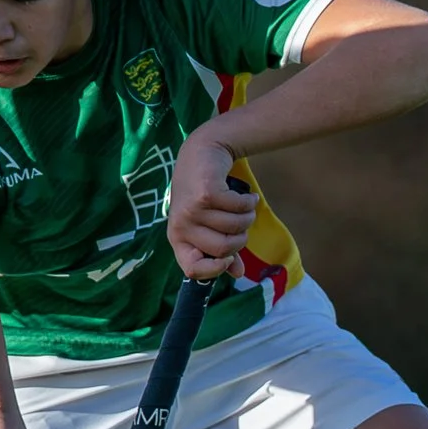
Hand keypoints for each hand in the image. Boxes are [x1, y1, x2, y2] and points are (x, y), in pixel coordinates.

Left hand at [167, 129, 255, 280]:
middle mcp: (181, 226)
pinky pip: (239, 208)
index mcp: (178, 239)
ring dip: (247, 216)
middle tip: (242, 223)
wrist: (201, 154)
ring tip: (244, 206)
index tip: (229, 258)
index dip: (214, 269)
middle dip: (241, 238)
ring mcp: (192, 210)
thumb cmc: (204, 195)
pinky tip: (247, 196)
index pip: (192, 270)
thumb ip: (222, 250)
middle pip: (223, 249)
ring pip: (235, 227)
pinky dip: (249, 202)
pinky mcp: (206, 193)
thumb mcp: (208, 223)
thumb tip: (238, 274)